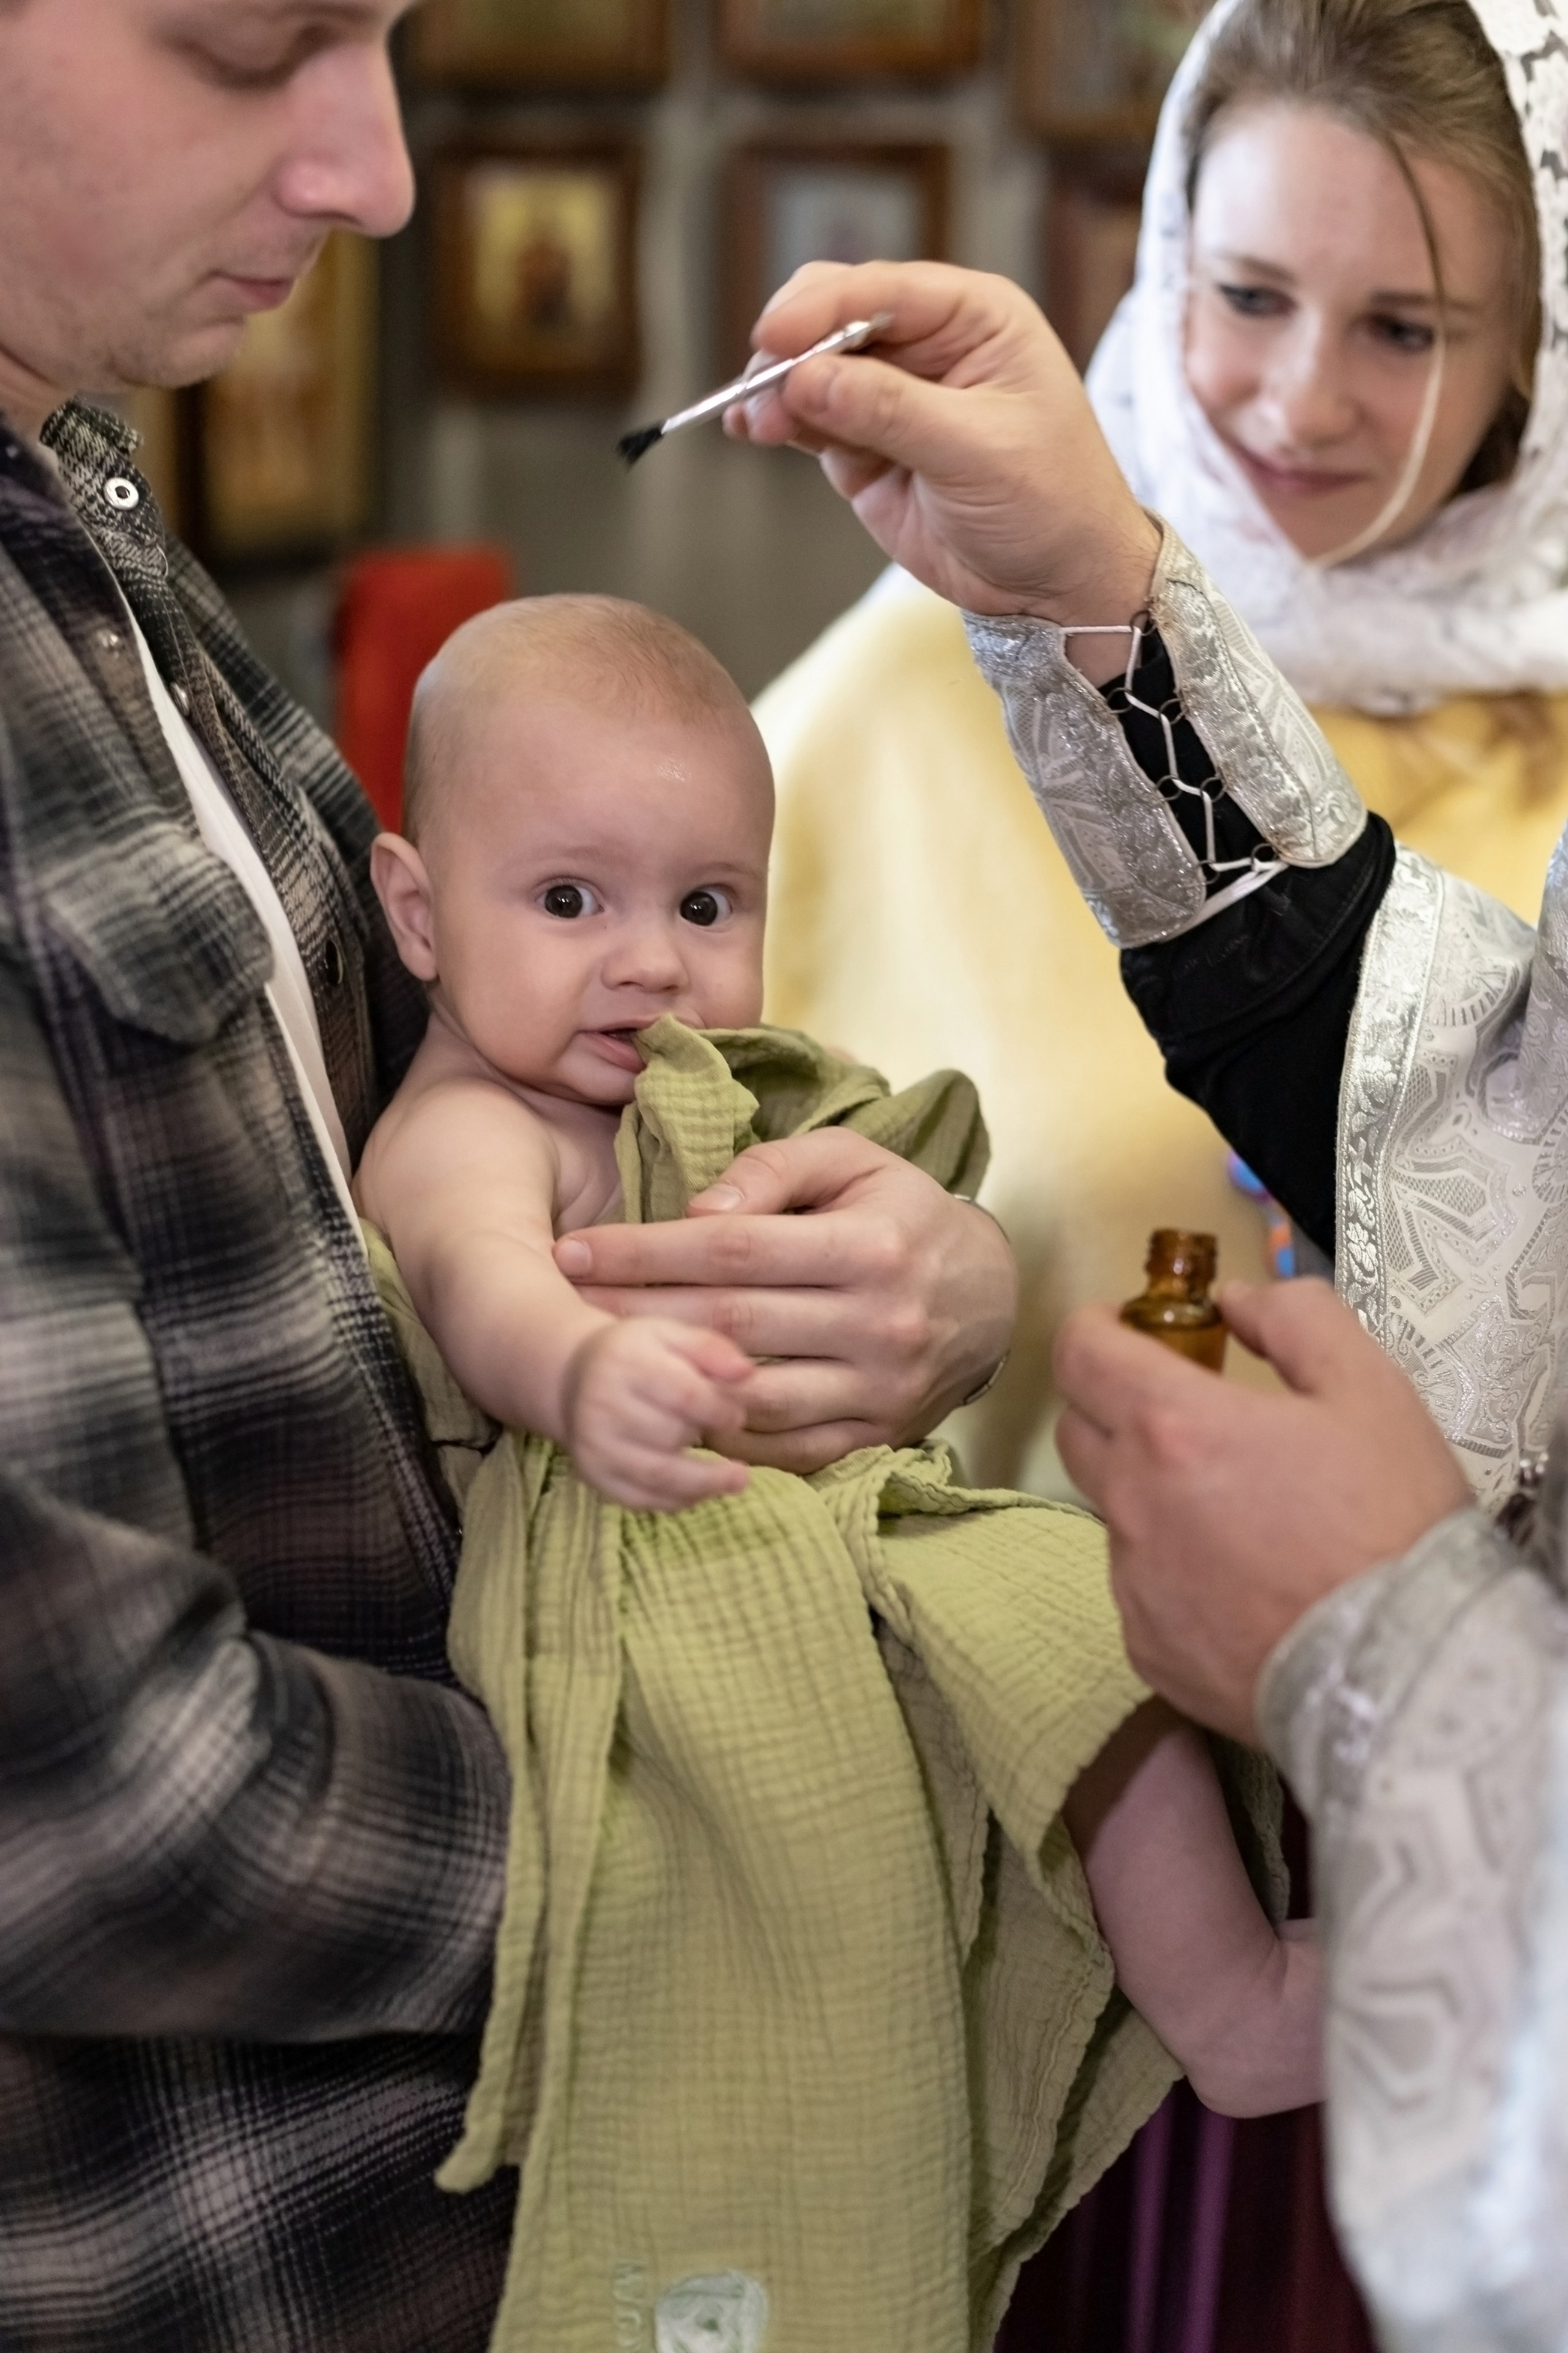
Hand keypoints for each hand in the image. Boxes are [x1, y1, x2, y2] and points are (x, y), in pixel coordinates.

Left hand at [554, 1130, 1016, 1474]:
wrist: (991, 1296)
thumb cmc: (901, 1213)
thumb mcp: (853, 1160)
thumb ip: (773, 1171)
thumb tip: (699, 1212)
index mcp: (870, 1246)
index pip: (734, 1250)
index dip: (646, 1250)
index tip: (575, 1249)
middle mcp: (879, 1323)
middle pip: (729, 1322)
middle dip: (635, 1310)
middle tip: (562, 1300)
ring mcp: (879, 1389)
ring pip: (751, 1395)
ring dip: (667, 1379)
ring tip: (601, 1358)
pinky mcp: (877, 1436)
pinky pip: (784, 1449)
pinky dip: (720, 1434)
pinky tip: (667, 1407)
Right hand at [561, 1317, 752, 1512]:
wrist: (574, 1377)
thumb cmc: (635, 1355)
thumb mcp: (669, 1334)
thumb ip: (710, 1348)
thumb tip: (746, 1373)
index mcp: (625, 1363)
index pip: (683, 1394)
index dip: (719, 1410)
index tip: (737, 1416)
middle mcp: (602, 1405)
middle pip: (670, 1434)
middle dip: (706, 1436)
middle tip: (727, 1433)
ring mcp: (595, 1445)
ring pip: (658, 1475)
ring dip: (705, 1484)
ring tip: (737, 1480)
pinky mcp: (594, 1475)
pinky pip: (641, 1499)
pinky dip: (677, 1500)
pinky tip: (700, 1491)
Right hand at [727, 258, 1159, 659]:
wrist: (1060, 582)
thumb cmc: (1051, 503)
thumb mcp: (976, 451)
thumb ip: (889, 411)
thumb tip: (807, 379)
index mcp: (974, 317)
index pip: (882, 290)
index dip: (821, 309)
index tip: (773, 337)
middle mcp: (929, 344)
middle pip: (834, 316)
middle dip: (791, 348)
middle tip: (760, 389)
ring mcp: (892, 395)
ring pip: (813, 368)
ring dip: (777, 389)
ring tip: (754, 421)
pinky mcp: (867, 444)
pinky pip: (811, 419)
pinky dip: (780, 422)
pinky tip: (756, 430)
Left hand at [1055, 1279, 1472, 1741]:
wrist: (1409, 1671)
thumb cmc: (1393, 1521)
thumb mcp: (1369, 1387)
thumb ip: (1295, 1319)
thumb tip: (1236, 1301)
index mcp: (1172, 1427)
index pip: (1078, 1355)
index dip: (1092, 1330)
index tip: (1123, 1328)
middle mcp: (1132, 1503)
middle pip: (1078, 1431)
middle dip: (1114, 1404)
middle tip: (1184, 1410)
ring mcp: (1133, 1584)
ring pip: (1115, 1515)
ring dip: (1154, 1496)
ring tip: (1241, 1514)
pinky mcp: (1148, 1650)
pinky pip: (1142, 1590)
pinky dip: (1177, 1573)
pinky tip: (1245, 1585)